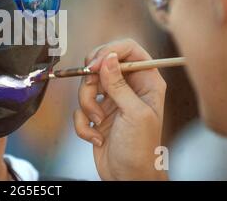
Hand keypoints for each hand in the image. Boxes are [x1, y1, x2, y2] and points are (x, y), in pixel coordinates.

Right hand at [73, 39, 167, 179]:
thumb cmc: (141, 149)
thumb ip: (119, 84)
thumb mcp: (134, 114)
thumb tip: (108, 58)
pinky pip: (79, 108)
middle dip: (92, 81)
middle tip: (93, 91)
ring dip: (87, 105)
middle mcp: (128, 87)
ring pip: (87, 86)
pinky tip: (97, 136)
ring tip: (98, 122)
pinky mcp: (96, 113)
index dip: (109, 51)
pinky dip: (83, 123)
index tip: (95, 65)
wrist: (128, 177)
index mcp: (146, 81)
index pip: (128, 49)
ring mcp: (111, 100)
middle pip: (101, 64)